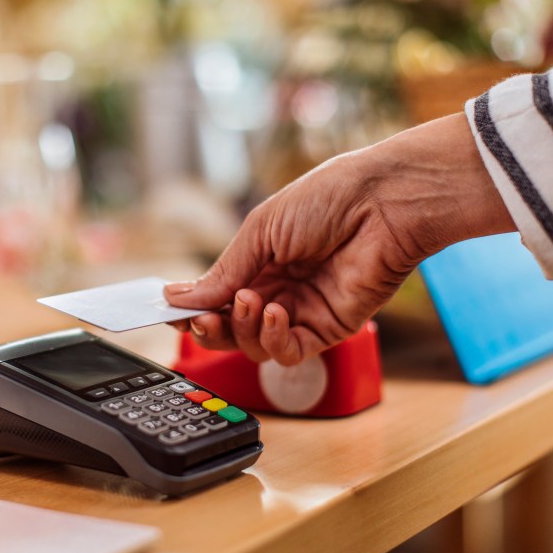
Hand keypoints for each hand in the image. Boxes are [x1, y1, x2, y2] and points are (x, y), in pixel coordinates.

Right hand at [164, 113, 514, 364]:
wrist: (383, 203)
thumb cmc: (327, 200)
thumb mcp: (261, 230)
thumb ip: (224, 271)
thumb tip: (179, 297)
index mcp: (259, 262)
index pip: (216, 298)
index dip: (192, 308)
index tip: (169, 311)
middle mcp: (278, 290)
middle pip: (230, 329)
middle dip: (209, 327)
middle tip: (199, 318)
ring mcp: (302, 312)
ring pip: (254, 346)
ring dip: (243, 328)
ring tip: (252, 299)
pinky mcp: (329, 329)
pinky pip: (289, 353)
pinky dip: (274, 341)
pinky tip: (276, 314)